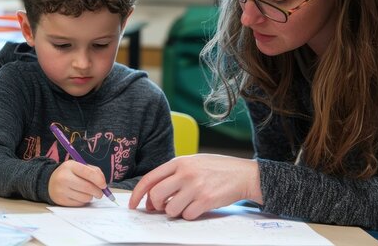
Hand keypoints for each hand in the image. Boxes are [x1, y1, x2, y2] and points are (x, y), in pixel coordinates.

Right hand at [48, 160, 108, 205]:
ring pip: (85, 197)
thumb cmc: (70, 173)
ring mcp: (61, 190)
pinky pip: (79, 203)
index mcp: (70, 166)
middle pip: (88, 187)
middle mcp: (64, 177)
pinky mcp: (61, 200)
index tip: (104, 185)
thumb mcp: (79, 166)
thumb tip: (103, 183)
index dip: (99, 180)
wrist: (50, 181)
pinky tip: (80, 196)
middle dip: (98, 191)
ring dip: (91, 196)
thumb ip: (93, 171)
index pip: (89, 173)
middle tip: (100, 193)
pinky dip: (83, 201)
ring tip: (88, 193)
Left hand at [129, 154, 261, 219]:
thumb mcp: (194, 162)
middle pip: (156, 195)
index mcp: (180, 162)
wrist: (244, 174)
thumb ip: (174, 174)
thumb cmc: (218, 169)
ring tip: (186, 204)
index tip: (133, 204)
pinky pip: (187, 215)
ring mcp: (195, 186)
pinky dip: (190, 215)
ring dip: (175, 211)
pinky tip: (199, 206)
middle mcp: (185, 173)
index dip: (137, 194)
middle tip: (163, 207)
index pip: (150, 178)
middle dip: (157, 205)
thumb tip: (154, 195)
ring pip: (170, 209)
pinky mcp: (206, 200)